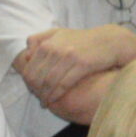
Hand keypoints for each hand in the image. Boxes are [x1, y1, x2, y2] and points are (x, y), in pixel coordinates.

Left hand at [17, 26, 135, 109]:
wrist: (109, 41)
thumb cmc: (83, 40)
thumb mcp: (60, 33)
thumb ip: (40, 39)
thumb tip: (26, 55)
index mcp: (48, 42)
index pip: (28, 66)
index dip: (28, 81)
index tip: (31, 89)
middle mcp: (55, 48)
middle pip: (36, 76)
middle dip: (34, 90)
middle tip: (37, 98)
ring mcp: (68, 56)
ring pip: (48, 82)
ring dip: (44, 95)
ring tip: (44, 103)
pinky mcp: (81, 65)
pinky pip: (62, 85)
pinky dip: (55, 95)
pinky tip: (53, 101)